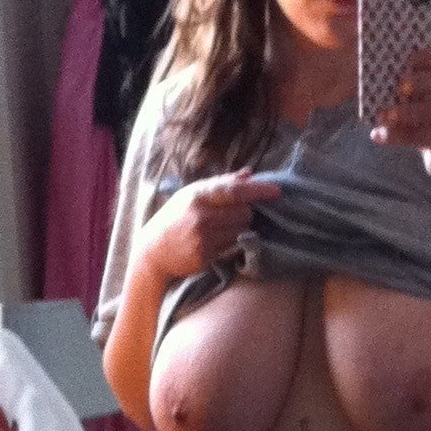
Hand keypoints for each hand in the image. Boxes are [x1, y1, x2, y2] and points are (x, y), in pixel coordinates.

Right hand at [140, 171, 280, 280]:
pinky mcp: (206, 256)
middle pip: (244, 212)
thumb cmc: (175, 217)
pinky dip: (232, 242)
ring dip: (240, 228)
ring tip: (224, 227)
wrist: (153, 250)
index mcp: (198, 195)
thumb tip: (249, 174)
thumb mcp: (192, 194)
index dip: (258, 191)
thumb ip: (222, 183)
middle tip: (236, 214)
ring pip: (241, 230)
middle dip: (246, 212)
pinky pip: (232, 247)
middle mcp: (201, 216)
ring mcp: (204, 237)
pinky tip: (217, 240)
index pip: (235, 191)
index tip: (277, 191)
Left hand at [368, 44, 430, 184]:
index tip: (409, 59)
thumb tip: (373, 77)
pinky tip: (377, 135)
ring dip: (406, 112)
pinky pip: (423, 137)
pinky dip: (397, 136)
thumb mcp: (422, 104)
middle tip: (398, 88)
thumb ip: (407, 90)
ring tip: (384, 116)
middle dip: (419, 80)